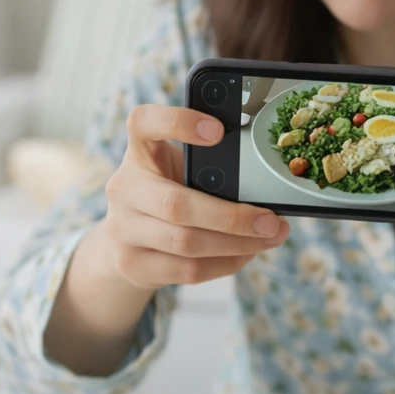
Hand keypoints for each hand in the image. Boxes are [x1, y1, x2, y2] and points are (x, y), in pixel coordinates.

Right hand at [99, 105, 289, 290]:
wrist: (124, 243)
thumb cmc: (170, 195)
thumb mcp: (182, 173)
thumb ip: (212, 172)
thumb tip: (271, 195)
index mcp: (140, 153)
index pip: (144, 123)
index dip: (177, 123)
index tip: (218, 130)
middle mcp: (124, 188)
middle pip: (177, 205)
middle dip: (233, 217)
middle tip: (272, 221)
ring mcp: (122, 228)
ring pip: (186, 243)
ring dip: (237, 244)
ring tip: (270, 238)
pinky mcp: (131, 263)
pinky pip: (187, 270)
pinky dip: (225, 264)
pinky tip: (246, 254)